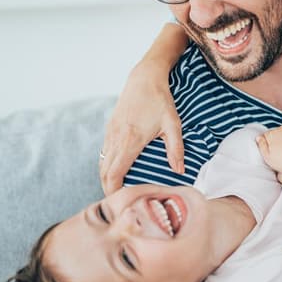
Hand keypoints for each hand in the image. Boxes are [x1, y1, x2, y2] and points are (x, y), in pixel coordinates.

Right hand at [100, 62, 181, 194]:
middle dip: (109, 189)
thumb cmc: (160, 101)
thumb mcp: (173, 124)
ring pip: (102, 163)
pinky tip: (117, 172)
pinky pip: (104, 153)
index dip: (114, 190)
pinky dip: (107, 166)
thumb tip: (180, 171)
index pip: (114, 173)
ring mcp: (110, 133)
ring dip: (106, 178)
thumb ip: (176, 149)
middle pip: (104, 172)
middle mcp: (116, 138)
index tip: (120, 202)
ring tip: (117, 192)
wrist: (144, 78)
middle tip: (119, 204)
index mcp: (130, 140)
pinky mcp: (110, 128)